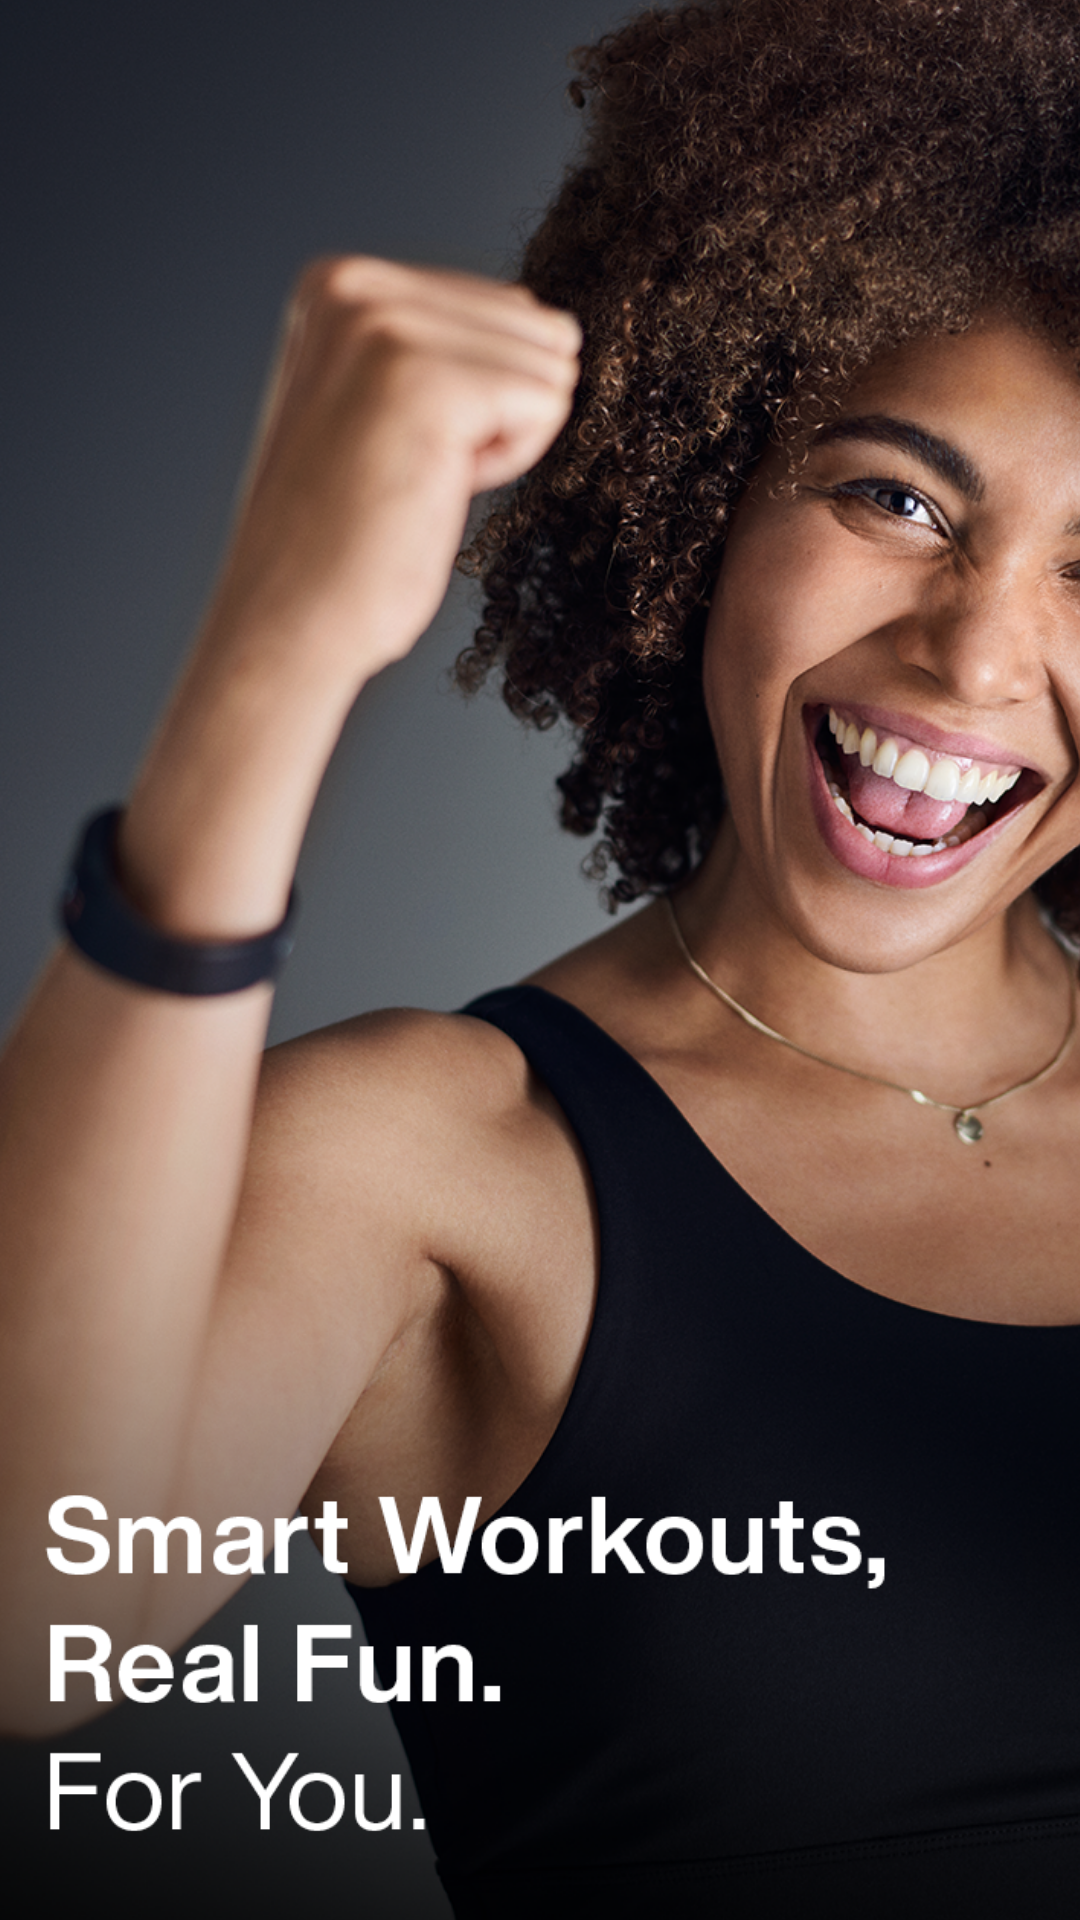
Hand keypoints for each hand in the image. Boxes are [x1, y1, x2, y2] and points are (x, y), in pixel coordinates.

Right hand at [209, 256, 581, 679]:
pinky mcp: (424, 378)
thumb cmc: (342, 537)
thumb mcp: (381, 402)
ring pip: (547, 361)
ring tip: (418, 476)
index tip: (398, 445)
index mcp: (338, 282)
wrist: (291, 617)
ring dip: (502, 437)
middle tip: (411, 467)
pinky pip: (545, 402)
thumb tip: (548, 323)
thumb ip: (440, 345)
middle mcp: (354, 285)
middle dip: (497, 410)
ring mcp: (385, 326)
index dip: (477, 398)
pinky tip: (434, 488)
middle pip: (533, 325)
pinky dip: (509, 462)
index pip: (503, 305)